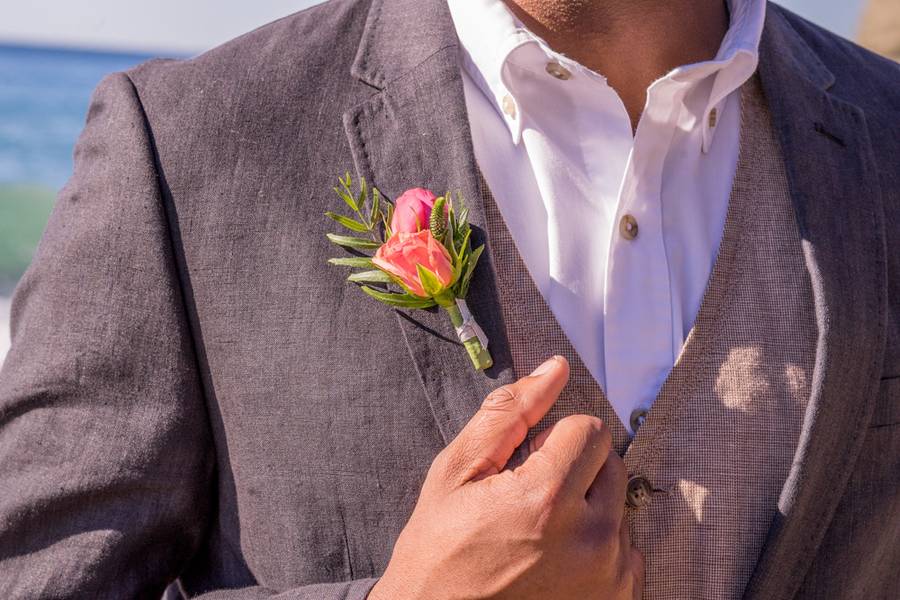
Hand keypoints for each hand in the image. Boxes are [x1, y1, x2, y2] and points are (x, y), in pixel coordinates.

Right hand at [369, 356, 643, 599]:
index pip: (589, 429)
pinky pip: (626, 550)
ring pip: (617, 505)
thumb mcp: (456, 474)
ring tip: (539, 536)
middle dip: (575, 468)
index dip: (553, 438)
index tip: (526, 464)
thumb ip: (508, 415)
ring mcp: (609, 576)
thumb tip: (554, 370)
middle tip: (529, 500)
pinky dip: (597, 545)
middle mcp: (590, 539)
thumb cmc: (438, 554)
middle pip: (610, 463)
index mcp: (547, 499)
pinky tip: (556, 561)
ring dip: (587, 508)